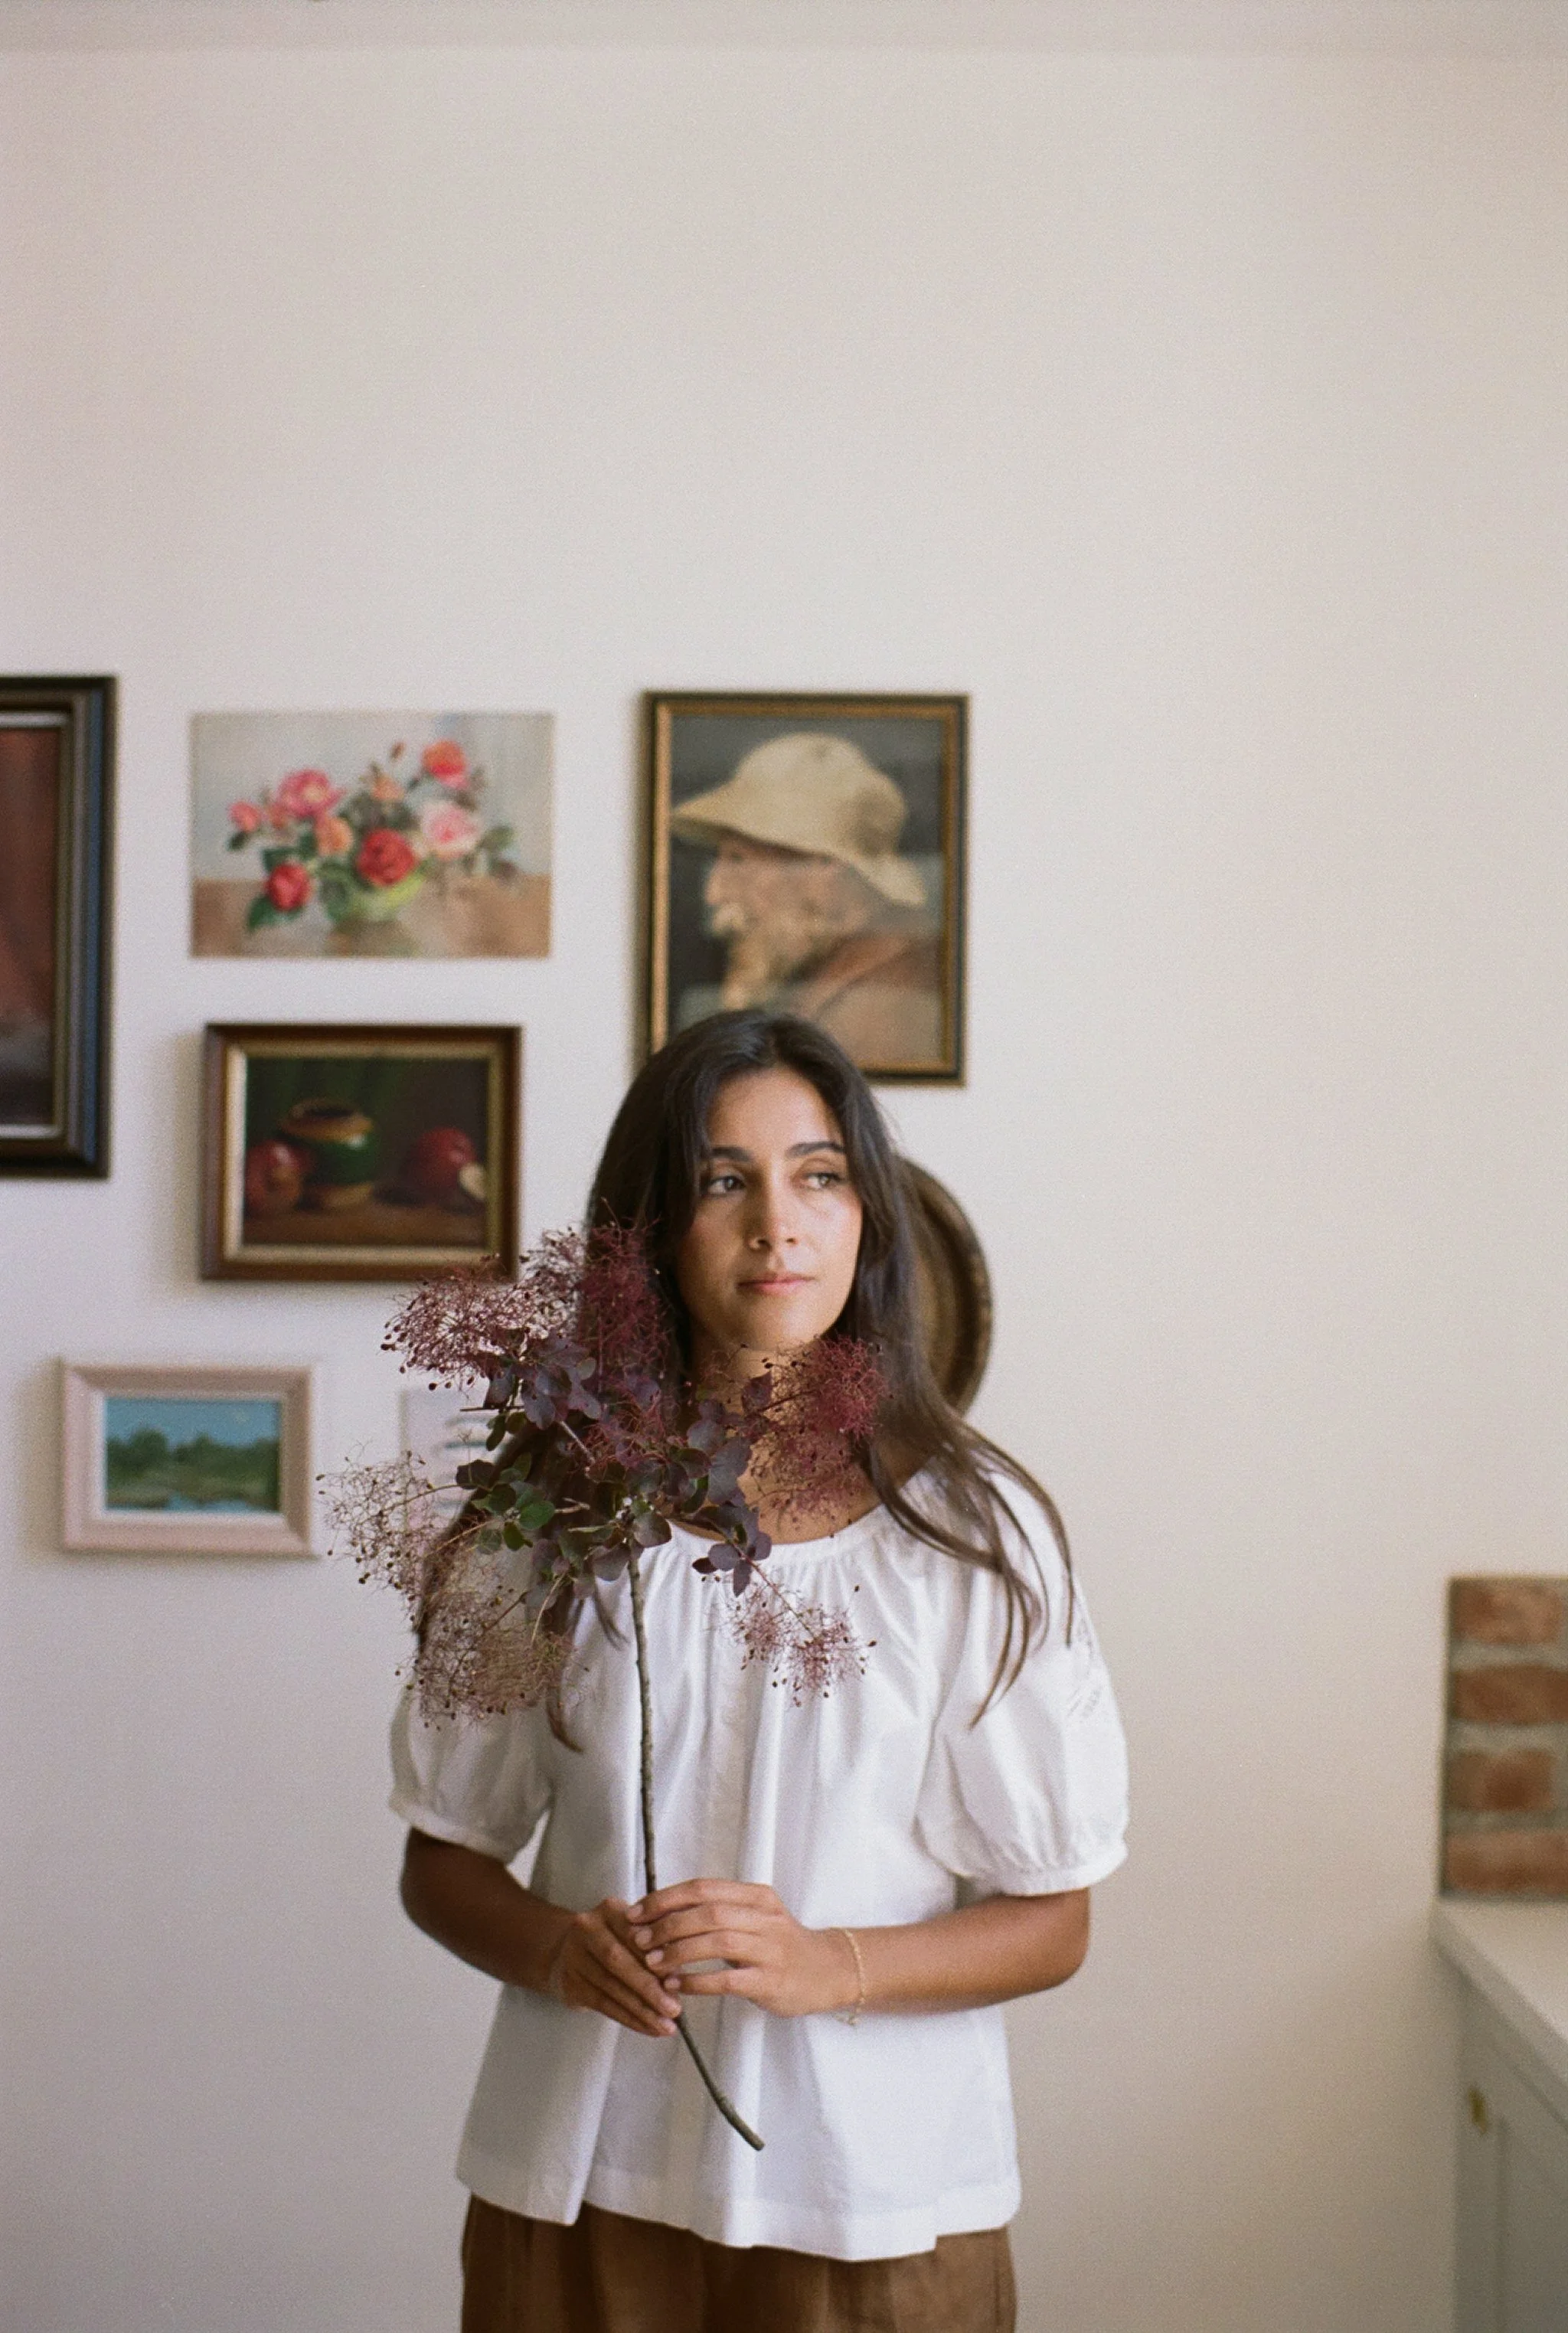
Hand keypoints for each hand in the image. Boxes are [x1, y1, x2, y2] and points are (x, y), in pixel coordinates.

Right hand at [546, 1897, 683, 2038]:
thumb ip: (655, 1947)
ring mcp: (575, 1957)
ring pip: (611, 1987)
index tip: (678, 1980)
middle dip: (649, 1988)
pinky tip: (647, 2028)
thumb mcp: (632, 1931)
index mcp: (609, 1910)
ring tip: (665, 2026)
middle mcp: (587, 1929)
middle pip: (619, 1961)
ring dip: (641, 2010)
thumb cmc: (613, 1940)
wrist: (566, 1951)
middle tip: (674, 2010)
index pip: (634, 1934)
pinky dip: (628, 2019)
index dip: (655, 1958)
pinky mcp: (570, 1983)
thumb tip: (678, 1977)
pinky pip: (603, 2005)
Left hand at [629, 1880, 855, 2018]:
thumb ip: (718, 1911)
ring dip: (679, 1952)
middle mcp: (764, 1917)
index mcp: (756, 1896)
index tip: (636, 1913)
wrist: (828, 1971)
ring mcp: (770, 1949)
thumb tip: (661, 1914)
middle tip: (639, 1940)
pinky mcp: (771, 1980)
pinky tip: (676, 1987)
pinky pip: (728, 1979)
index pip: (703, 1888)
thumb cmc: (780, 1944)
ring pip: (718, 1941)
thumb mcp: (755, 1917)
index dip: (665, 1899)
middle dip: (667, 1925)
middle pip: (708, 1912)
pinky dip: (697, 1981)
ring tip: (652, 1964)